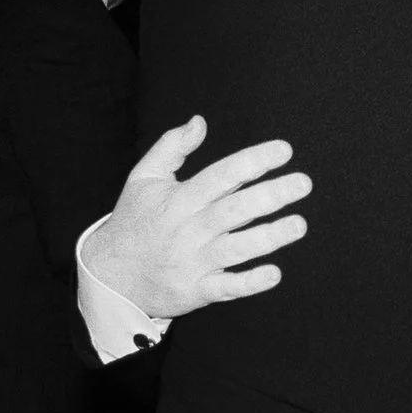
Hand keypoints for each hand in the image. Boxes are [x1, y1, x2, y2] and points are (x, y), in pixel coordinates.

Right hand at [82, 118, 310, 317]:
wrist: (108, 275)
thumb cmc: (134, 221)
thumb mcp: (144, 179)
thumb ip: (171, 147)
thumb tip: (199, 121)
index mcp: (179, 199)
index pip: (221, 175)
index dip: (253, 161)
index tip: (284, 150)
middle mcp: (188, 229)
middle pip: (234, 210)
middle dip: (270, 196)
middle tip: (304, 183)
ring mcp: (192, 262)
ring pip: (236, 248)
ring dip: (269, 237)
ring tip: (299, 224)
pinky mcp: (196, 290)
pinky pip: (226, 287)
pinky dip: (250, 282)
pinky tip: (274, 273)